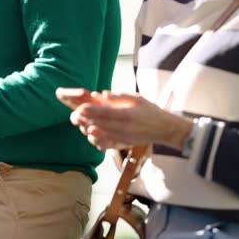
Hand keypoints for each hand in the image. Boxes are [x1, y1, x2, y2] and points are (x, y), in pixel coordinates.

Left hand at [69, 90, 191, 150]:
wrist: (165, 129)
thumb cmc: (150, 111)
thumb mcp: (137, 99)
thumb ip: (119, 96)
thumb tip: (101, 94)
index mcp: (129, 115)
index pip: (106, 113)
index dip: (91, 111)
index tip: (80, 107)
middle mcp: (126, 128)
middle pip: (101, 125)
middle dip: (86, 120)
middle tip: (74, 115)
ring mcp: (125, 138)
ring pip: (102, 135)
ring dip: (89, 129)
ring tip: (78, 123)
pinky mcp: (125, 144)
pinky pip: (108, 143)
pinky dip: (97, 139)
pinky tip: (90, 133)